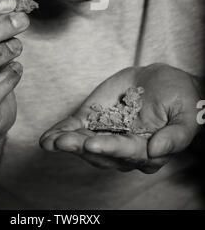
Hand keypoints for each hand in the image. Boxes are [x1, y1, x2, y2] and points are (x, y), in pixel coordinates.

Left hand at [40, 64, 201, 172]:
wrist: (166, 82)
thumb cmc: (181, 100)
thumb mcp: (185, 117)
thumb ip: (174, 137)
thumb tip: (156, 150)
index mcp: (147, 150)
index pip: (126, 151)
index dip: (110, 148)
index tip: (93, 144)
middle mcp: (124, 148)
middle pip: (101, 152)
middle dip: (81, 147)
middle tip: (63, 143)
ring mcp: (108, 134)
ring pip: (85, 143)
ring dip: (67, 143)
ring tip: (51, 141)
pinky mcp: (95, 119)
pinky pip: (77, 129)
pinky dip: (61, 133)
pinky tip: (47, 139)